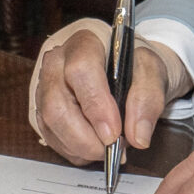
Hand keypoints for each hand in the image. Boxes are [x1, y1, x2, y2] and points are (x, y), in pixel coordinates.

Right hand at [27, 19, 181, 163]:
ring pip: (51, 124)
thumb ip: (148, 100)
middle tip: (113, 149)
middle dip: (85, 138)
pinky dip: (74, 150)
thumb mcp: (152, 73)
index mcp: (84, 43)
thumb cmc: (134, 67)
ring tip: (108, 148)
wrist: (124, 70)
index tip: (113, 133)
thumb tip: (138, 137)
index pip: (80, 71)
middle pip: (57, 105)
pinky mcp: (41, 108)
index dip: (96, 106)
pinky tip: (94, 147)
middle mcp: (56, 62)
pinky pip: (51, 136)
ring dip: (81, 146)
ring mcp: (44, 86)